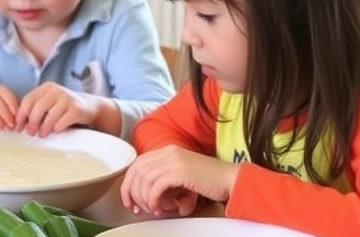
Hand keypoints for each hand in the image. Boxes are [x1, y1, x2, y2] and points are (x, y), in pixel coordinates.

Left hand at [15, 82, 97, 136]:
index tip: (18, 127)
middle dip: (32, 123)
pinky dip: (56, 128)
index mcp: (46, 88)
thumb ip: (35, 108)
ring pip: (50, 116)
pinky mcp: (76, 109)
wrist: (88, 107)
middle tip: (30, 133)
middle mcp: (56, 90)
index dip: (21, 115)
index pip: (28, 100)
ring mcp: (67, 99)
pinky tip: (56, 131)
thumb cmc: (63, 107)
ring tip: (42, 134)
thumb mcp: (49, 102)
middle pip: (38, 108)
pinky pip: (62, 122)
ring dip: (44, 128)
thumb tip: (17, 122)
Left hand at [120, 145, 237, 215]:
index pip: (138, 163)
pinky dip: (154, 199)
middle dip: (131, 191)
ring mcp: (174, 160)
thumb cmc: (208, 181)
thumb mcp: (182, 174)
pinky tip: (159, 208)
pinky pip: (156, 186)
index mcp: (168, 150)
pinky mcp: (180, 171)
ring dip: (144, 198)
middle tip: (135, 208)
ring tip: (152, 209)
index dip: (129, 182)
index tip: (129, 199)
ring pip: (145, 179)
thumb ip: (164, 177)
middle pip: (137, 170)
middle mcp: (168, 152)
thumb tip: (145, 194)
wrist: (230, 179)